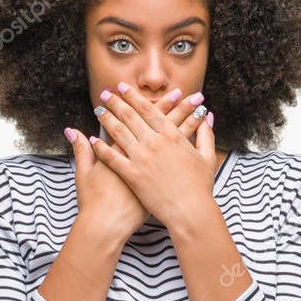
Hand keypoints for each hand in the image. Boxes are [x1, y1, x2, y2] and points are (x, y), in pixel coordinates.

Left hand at [87, 82, 218, 231]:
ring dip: (107, 119)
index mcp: (172, 136)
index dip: (134, 97)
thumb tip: (208, 116)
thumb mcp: (207, 158)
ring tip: (98, 111)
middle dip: (116, 103)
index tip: (124, 89)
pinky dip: (100, 147)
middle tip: (106, 94)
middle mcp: (154, 142)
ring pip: (119, 132)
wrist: (190, 211)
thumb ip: (206, 135)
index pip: (149, 110)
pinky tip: (92, 140)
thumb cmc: (201, 187)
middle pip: (130, 116)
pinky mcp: (132, 175)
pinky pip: (112, 157)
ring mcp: (141, 158)